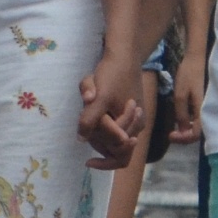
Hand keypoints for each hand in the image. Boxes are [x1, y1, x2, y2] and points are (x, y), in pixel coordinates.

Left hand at [77, 48, 142, 165]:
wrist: (123, 55)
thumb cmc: (113, 74)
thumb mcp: (98, 97)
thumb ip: (90, 120)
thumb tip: (81, 139)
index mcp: (133, 125)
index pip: (120, 156)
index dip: (104, 162)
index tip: (87, 162)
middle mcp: (137, 125)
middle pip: (115, 146)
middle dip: (98, 137)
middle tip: (86, 119)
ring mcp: (133, 119)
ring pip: (112, 134)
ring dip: (97, 125)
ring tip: (90, 101)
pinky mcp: (128, 111)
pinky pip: (113, 124)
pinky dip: (101, 120)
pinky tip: (94, 102)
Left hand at [171, 50, 207, 142]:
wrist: (196, 59)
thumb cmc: (188, 75)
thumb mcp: (180, 95)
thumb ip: (181, 114)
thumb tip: (183, 130)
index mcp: (203, 110)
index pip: (196, 133)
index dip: (183, 138)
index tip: (170, 134)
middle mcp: (208, 111)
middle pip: (198, 133)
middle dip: (184, 137)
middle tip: (171, 133)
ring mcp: (207, 107)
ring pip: (198, 127)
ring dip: (187, 131)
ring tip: (175, 129)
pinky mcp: (204, 104)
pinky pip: (198, 119)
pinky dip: (189, 124)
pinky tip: (181, 120)